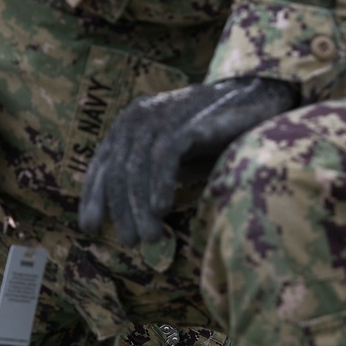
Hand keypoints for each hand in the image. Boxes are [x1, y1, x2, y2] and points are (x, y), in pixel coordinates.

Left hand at [78, 76, 299, 245]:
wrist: (256, 103)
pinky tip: (162, 209)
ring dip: (141, 207)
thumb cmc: (210, 136)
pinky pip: (165, 156)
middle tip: (131, 242)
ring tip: (150, 237)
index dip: (92, 198)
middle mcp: (138, 117)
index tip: (89, 228)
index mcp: (127, 126)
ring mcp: (162, 116)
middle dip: (122, 210)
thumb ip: (145, 179)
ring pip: (138, 168)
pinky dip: (160, 185)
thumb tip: (124, 217)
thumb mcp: (171, 160)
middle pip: (118, 171)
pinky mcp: (187, 120)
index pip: (101, 166)